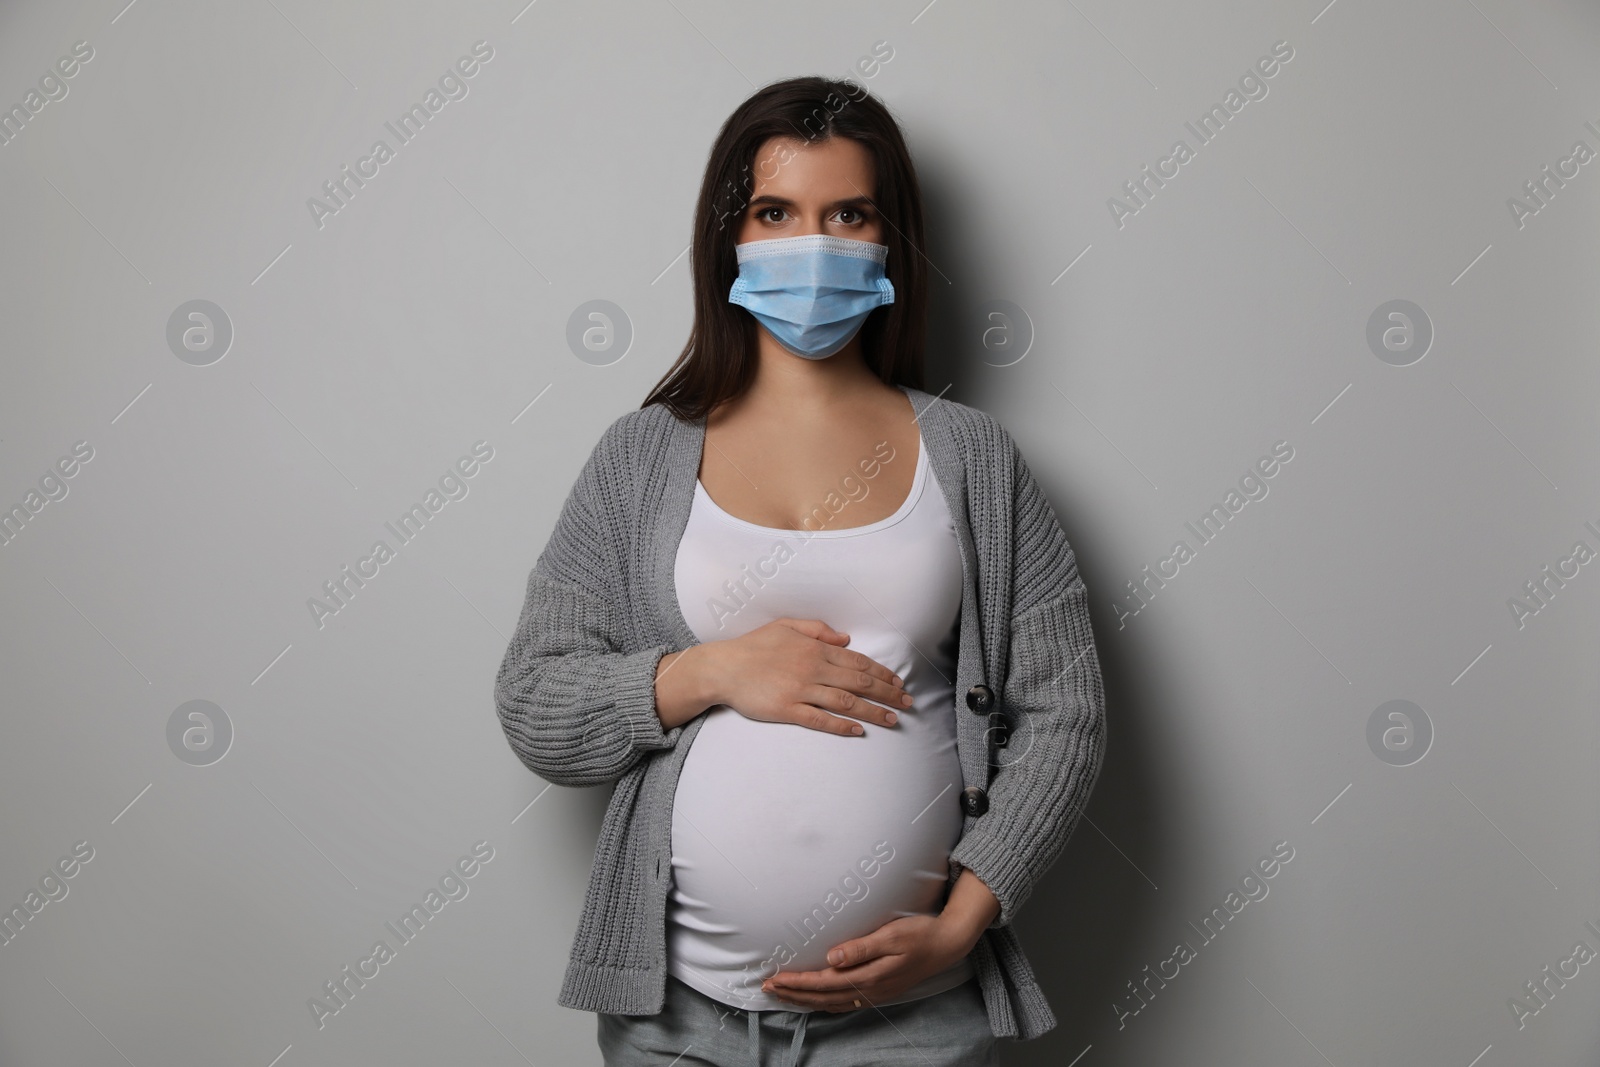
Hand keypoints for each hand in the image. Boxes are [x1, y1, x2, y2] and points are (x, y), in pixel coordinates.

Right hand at [701, 618, 912, 735]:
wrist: (723, 667)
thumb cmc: (753, 646)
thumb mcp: (786, 626)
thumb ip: (818, 630)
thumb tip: (846, 638)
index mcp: (814, 649)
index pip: (857, 661)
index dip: (881, 673)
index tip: (898, 682)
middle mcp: (812, 669)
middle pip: (858, 682)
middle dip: (887, 693)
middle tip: (907, 703)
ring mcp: (800, 690)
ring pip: (845, 702)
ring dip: (873, 712)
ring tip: (892, 720)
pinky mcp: (787, 709)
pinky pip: (819, 719)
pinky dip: (841, 725)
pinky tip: (857, 730)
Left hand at [759, 912, 977, 1011]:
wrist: (947, 945)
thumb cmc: (920, 934)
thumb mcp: (892, 935)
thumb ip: (861, 948)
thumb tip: (832, 958)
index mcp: (869, 975)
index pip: (823, 982)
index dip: (797, 983)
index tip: (774, 979)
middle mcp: (869, 990)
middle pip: (822, 996)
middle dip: (793, 993)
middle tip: (767, 988)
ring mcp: (875, 994)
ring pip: (831, 1003)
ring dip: (805, 1000)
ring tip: (783, 995)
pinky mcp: (879, 992)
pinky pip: (844, 1003)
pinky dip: (824, 1003)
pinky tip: (816, 1001)